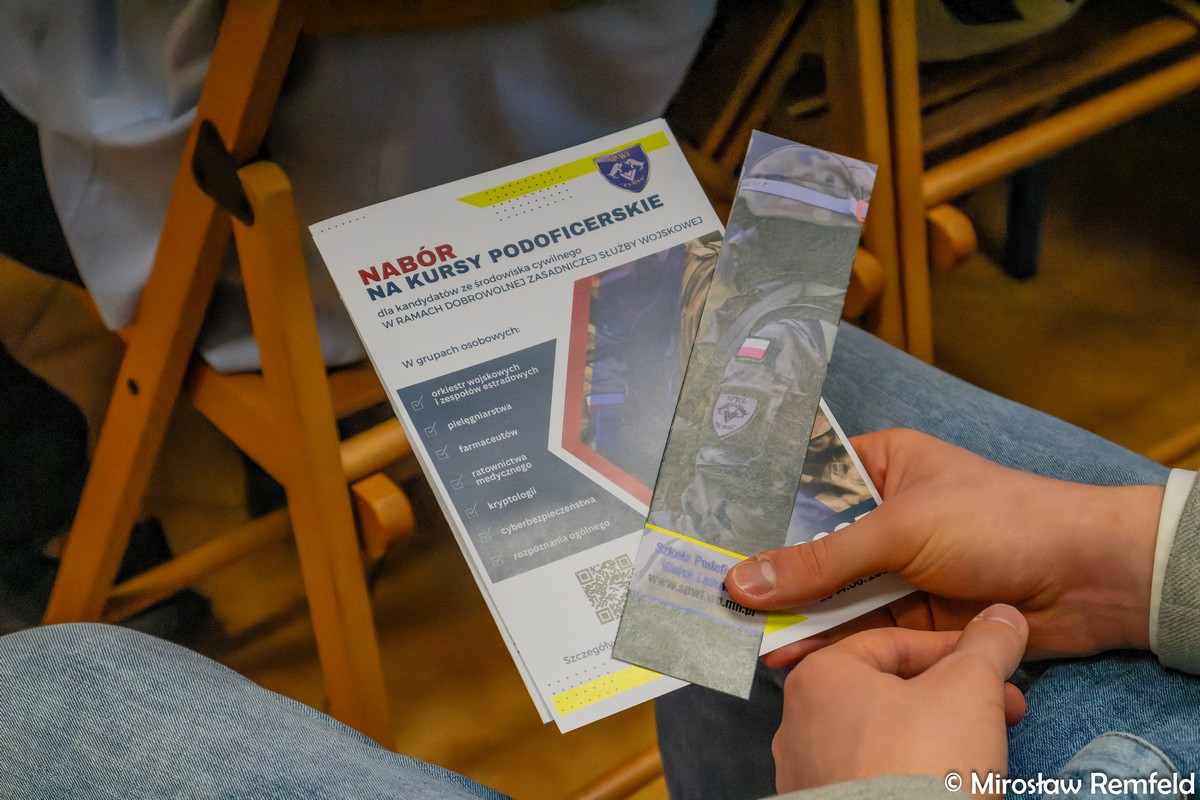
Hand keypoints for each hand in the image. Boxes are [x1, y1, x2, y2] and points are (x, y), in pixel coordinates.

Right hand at [726, 429, 1160, 663]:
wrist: (1087, 579)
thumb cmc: (997, 520)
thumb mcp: (899, 531)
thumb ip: (820, 562)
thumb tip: (742, 582)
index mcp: (882, 464)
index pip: (808, 482)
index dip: (760, 508)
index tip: (707, 533)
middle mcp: (884, 512)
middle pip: (814, 542)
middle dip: (771, 569)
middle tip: (714, 590)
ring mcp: (897, 565)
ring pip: (832, 590)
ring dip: (795, 611)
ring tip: (740, 630)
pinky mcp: (911, 612)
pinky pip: (858, 625)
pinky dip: (827, 639)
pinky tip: (786, 651)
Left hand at [774, 604, 1027, 794]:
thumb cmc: (922, 764)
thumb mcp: (969, 687)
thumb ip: (988, 644)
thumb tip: (1004, 617)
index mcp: (819, 676)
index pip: (894, 643)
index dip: (955, 650)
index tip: (995, 664)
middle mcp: (799, 721)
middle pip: (890, 691)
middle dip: (955, 696)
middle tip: (1004, 710)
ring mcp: (807, 772)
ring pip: (882, 736)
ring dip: (936, 734)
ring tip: (983, 750)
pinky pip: (873, 777)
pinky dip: (911, 771)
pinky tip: (946, 784)